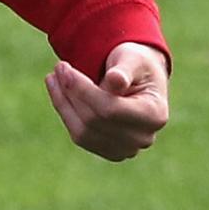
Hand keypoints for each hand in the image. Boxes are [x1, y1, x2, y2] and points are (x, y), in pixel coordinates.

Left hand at [45, 42, 168, 159]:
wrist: (138, 78)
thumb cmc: (135, 64)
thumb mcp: (132, 58)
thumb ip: (124, 69)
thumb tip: (115, 80)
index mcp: (155, 115)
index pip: (111, 109)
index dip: (83, 89)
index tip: (63, 66)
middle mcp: (143, 138)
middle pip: (94, 122)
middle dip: (70, 94)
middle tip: (57, 69)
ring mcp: (126, 150)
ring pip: (83, 133)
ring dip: (63, 104)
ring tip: (53, 79)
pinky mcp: (109, 152)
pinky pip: (80, 137)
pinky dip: (66, 114)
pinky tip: (58, 92)